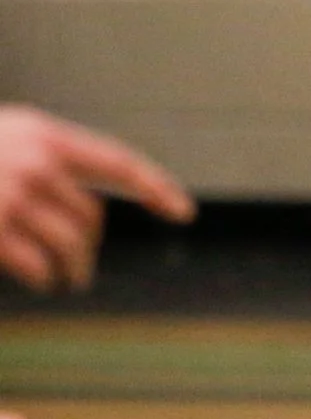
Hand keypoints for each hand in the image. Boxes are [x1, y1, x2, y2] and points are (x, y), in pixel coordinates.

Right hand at [0, 106, 194, 292]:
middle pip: (91, 213)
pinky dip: (45, 278)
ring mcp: (13, 197)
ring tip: (74, 279)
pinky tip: (44, 283)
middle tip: (84, 266)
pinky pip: (37, 264)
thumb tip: (85, 201)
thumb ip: (42, 155)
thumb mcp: (5, 135)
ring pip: (71, 243)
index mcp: (43, 135)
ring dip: (76, 267)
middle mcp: (36, 163)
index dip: (155, 187)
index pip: (118, 162)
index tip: (184, 212)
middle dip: (91, 242)